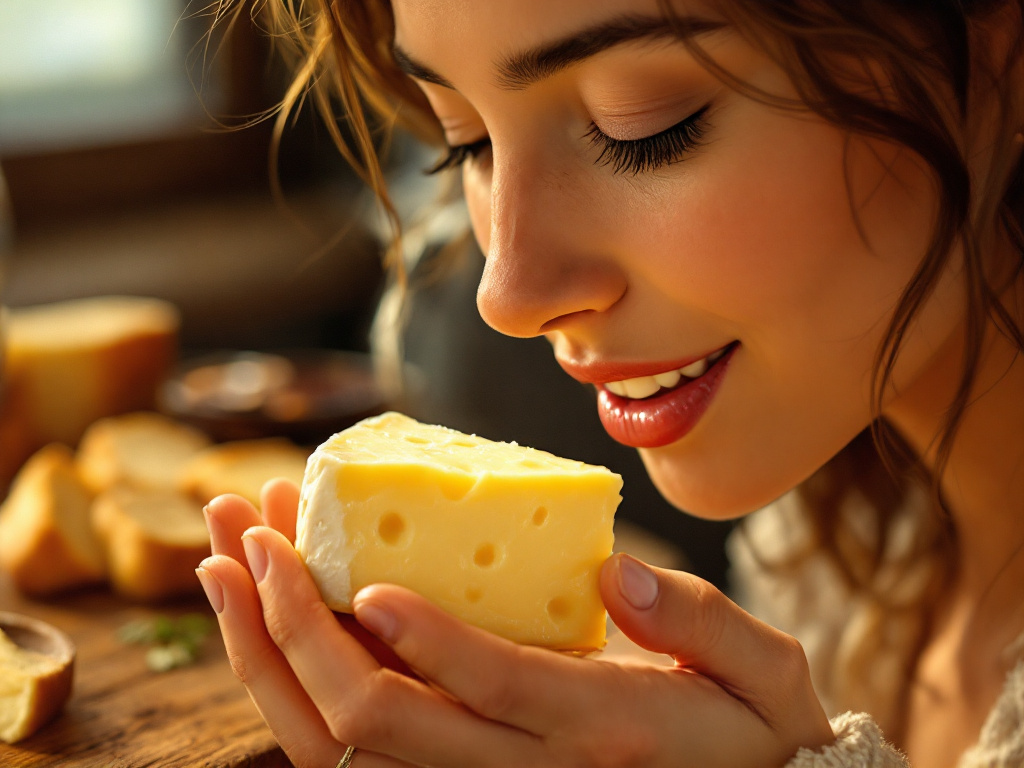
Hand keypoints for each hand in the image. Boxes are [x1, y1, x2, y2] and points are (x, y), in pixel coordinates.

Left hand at [199, 483, 833, 767]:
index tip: (366, 579)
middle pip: (379, 722)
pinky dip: (287, 672)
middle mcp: (521, 767)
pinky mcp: (449, 764)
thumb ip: (698, 620)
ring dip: (268, 647)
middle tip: (253, 531)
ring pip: (339, 740)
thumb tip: (621, 567)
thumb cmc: (749, 730)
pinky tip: (258, 602)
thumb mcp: (759, 673)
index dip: (428, 642)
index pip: (496, 690)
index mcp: (598, 728)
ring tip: (225, 553)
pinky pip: (344, 738)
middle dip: (298, 628)